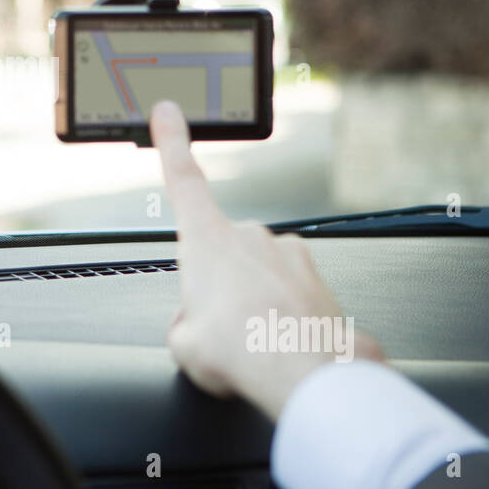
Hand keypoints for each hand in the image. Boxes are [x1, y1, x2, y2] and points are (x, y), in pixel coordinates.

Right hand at [149, 101, 383, 419]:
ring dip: (253, 305)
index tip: (169, 112)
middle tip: (218, 331)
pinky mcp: (320, 279)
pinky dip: (285, 319)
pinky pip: (291, 296)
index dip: (171, 143)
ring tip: (253, 345)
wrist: (309, 376)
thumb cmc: (244, 353)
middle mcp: (251, 236)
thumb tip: (195, 325)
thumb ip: (183, 323)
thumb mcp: (183, 344)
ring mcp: (290, 255)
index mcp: (208, 240)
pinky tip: (282, 347)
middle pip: (220, 255)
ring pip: (258, 278)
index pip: (182, 179)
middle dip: (217, 289)